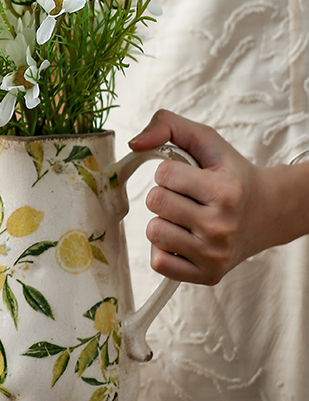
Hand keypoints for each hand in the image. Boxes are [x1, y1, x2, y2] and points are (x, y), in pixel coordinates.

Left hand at [129, 109, 308, 284]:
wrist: (268, 212)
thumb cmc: (230, 174)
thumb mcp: (205, 140)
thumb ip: (167, 125)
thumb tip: (133, 143)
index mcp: (225, 191)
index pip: (162, 174)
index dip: (169, 172)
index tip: (190, 177)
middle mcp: (222, 226)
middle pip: (155, 202)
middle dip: (164, 195)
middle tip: (188, 198)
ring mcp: (215, 255)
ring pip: (154, 233)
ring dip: (163, 222)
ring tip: (187, 218)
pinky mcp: (208, 275)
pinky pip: (158, 263)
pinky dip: (164, 249)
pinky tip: (184, 239)